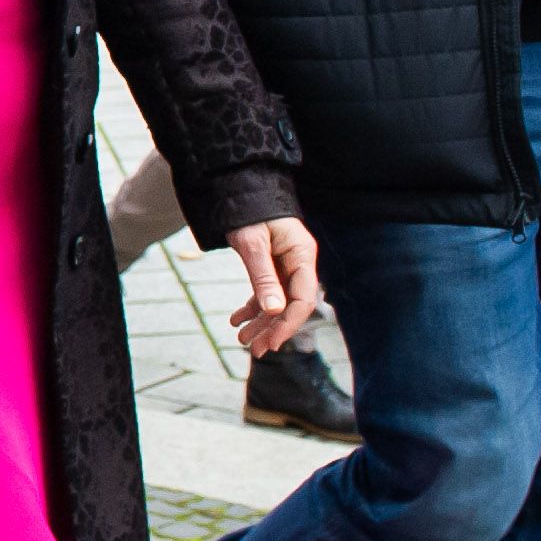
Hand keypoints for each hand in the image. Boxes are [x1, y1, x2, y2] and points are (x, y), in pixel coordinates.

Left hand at [225, 216, 322, 357]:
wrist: (238, 189)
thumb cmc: (248, 212)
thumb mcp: (252, 245)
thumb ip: (263, 277)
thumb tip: (275, 311)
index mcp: (302, 255)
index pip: (303, 298)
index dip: (289, 324)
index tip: (272, 343)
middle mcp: (298, 262)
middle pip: (291, 304)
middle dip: (273, 329)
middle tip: (254, 350)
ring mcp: (286, 264)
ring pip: (277, 301)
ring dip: (261, 322)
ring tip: (242, 340)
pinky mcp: (272, 265)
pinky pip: (265, 292)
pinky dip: (252, 307)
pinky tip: (236, 320)